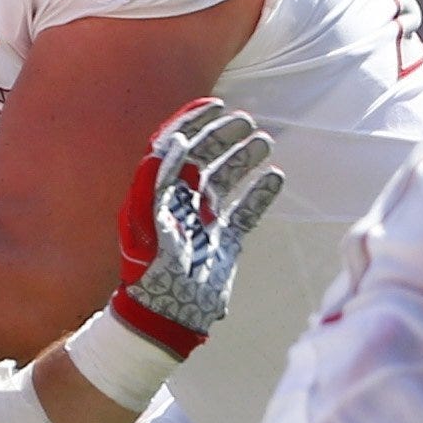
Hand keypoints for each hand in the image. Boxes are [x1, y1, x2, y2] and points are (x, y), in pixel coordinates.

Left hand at [111, 98, 278, 356]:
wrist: (166, 317)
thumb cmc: (149, 272)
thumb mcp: (147, 224)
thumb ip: (156, 180)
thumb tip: (175, 141)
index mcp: (157, 194)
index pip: (175, 148)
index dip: (192, 123)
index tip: (215, 105)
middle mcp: (181, 204)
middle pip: (204, 159)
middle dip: (223, 136)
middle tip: (247, 122)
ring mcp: (205, 222)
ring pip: (227, 180)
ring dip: (244, 158)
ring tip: (264, 141)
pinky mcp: (226, 242)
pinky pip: (246, 211)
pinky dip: (261, 193)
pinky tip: (276, 176)